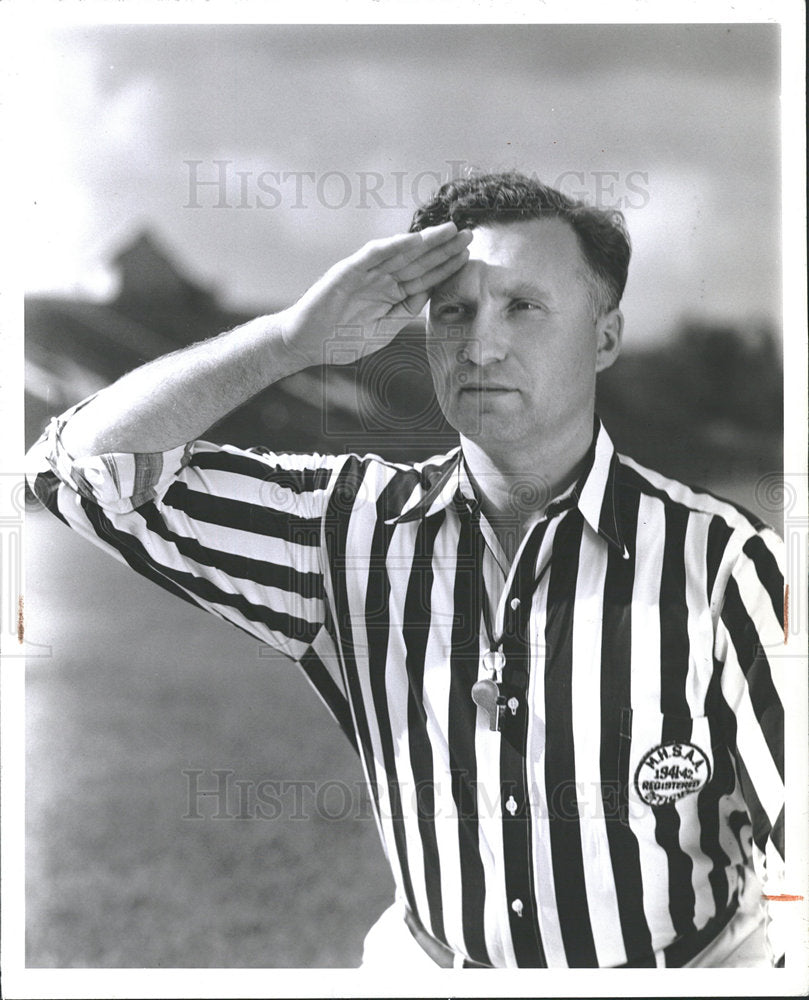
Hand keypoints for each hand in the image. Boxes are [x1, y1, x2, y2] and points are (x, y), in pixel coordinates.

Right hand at [281, 221, 471, 366]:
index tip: (468, 256)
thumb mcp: (382, 331)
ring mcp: (365, 273)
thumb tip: (429, 296)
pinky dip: (395, 246)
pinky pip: (374, 255)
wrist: (306, 343)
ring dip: (426, 242)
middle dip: (444, 248)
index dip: (446, 266)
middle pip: (419, 261)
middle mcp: (381, 279)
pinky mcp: (348, 271)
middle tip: (470, 234)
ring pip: (402, 253)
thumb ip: (404, 313)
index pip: (424, 277)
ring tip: (451, 231)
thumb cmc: (340, 340)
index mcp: (390, 294)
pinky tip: (416, 239)